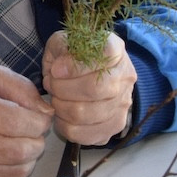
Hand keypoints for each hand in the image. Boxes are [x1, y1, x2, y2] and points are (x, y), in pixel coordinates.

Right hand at [0, 65, 54, 176]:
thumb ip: (22, 87)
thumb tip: (46, 114)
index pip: (18, 122)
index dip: (38, 121)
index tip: (38, 118)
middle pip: (21, 150)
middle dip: (36, 142)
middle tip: (31, 133)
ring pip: (19, 170)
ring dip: (28, 158)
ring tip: (17, 143)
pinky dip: (15, 172)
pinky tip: (5, 158)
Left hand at [41, 30, 137, 145]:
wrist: (89, 74)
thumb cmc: (72, 56)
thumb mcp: (64, 41)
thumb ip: (60, 48)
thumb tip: (59, 71)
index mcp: (114, 49)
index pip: (103, 56)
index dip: (75, 66)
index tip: (56, 69)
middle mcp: (125, 76)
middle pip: (94, 89)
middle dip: (63, 89)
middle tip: (51, 85)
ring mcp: (123, 103)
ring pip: (87, 114)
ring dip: (61, 108)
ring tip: (56, 99)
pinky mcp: (115, 126)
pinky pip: (86, 135)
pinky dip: (66, 126)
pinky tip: (62, 115)